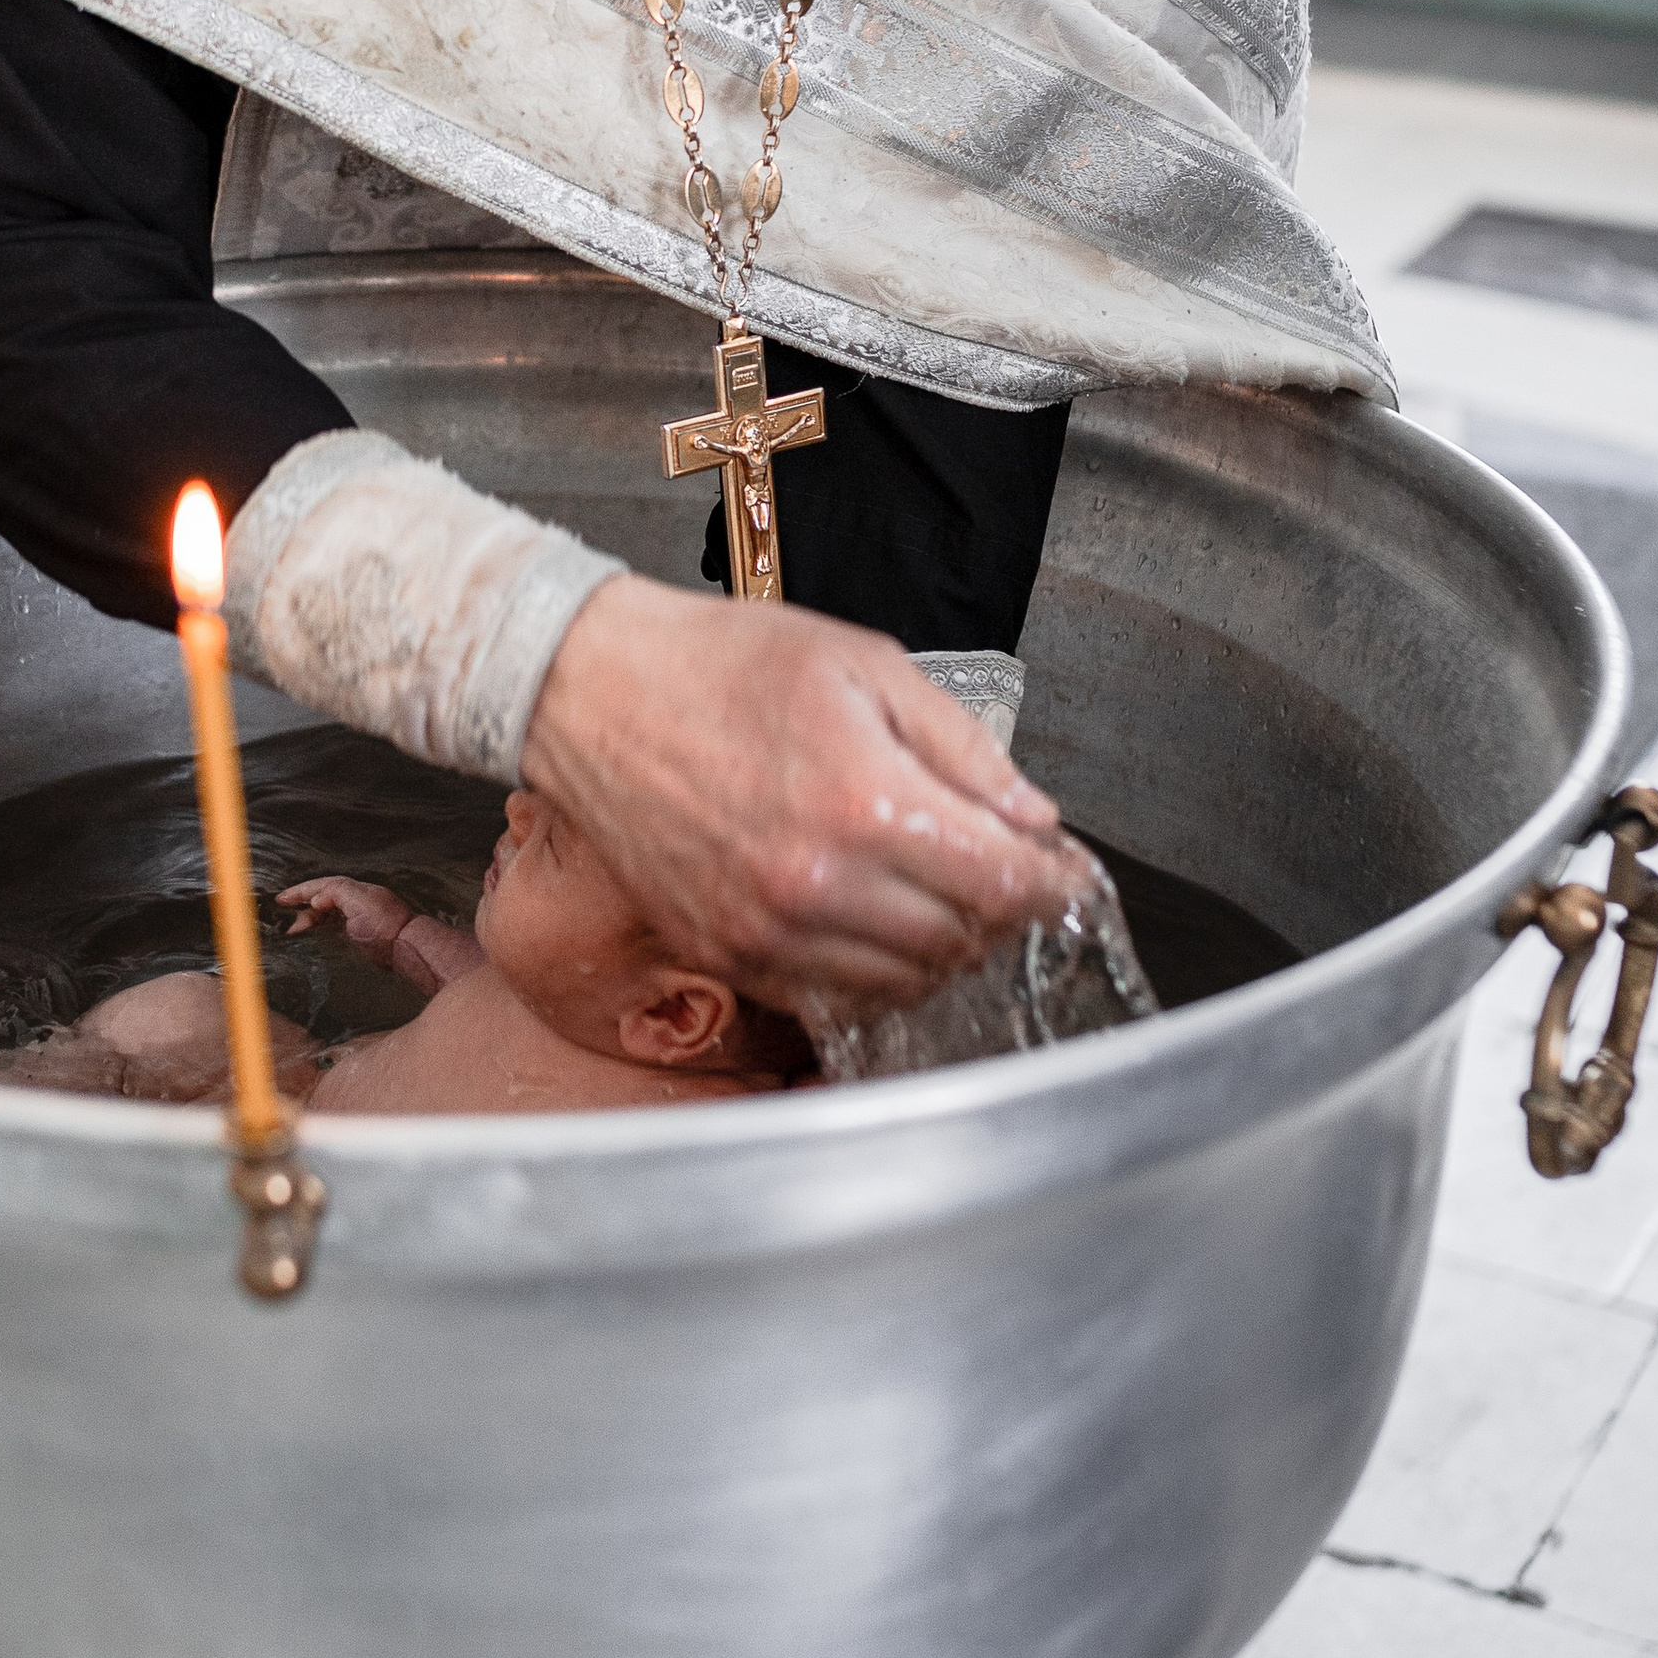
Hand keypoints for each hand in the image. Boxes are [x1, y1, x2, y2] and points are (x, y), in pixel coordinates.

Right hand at [279, 875, 410, 954]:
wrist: (407, 948)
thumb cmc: (386, 925)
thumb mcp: (359, 901)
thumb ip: (335, 893)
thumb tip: (316, 899)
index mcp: (355, 890)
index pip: (323, 885)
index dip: (301, 891)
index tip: (281, 899)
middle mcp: (357, 902)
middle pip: (323, 900)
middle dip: (302, 907)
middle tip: (284, 918)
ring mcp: (360, 921)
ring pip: (327, 917)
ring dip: (310, 922)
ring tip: (294, 933)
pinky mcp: (362, 939)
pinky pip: (334, 931)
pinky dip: (321, 933)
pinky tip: (313, 940)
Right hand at [520, 576, 1081, 1011]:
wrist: (593, 692)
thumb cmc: (721, 664)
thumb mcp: (865, 665)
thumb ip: (961, 746)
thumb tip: (1032, 817)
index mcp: (863, 799)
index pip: (1000, 882)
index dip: (1050, 885)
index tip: (1064, 877)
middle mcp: (818, 880)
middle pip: (960, 939)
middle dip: (999, 911)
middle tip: (1005, 876)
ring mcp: (767, 928)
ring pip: (902, 979)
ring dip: (943, 948)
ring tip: (945, 898)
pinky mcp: (726, 951)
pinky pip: (833, 993)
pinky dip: (876, 970)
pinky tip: (879, 921)